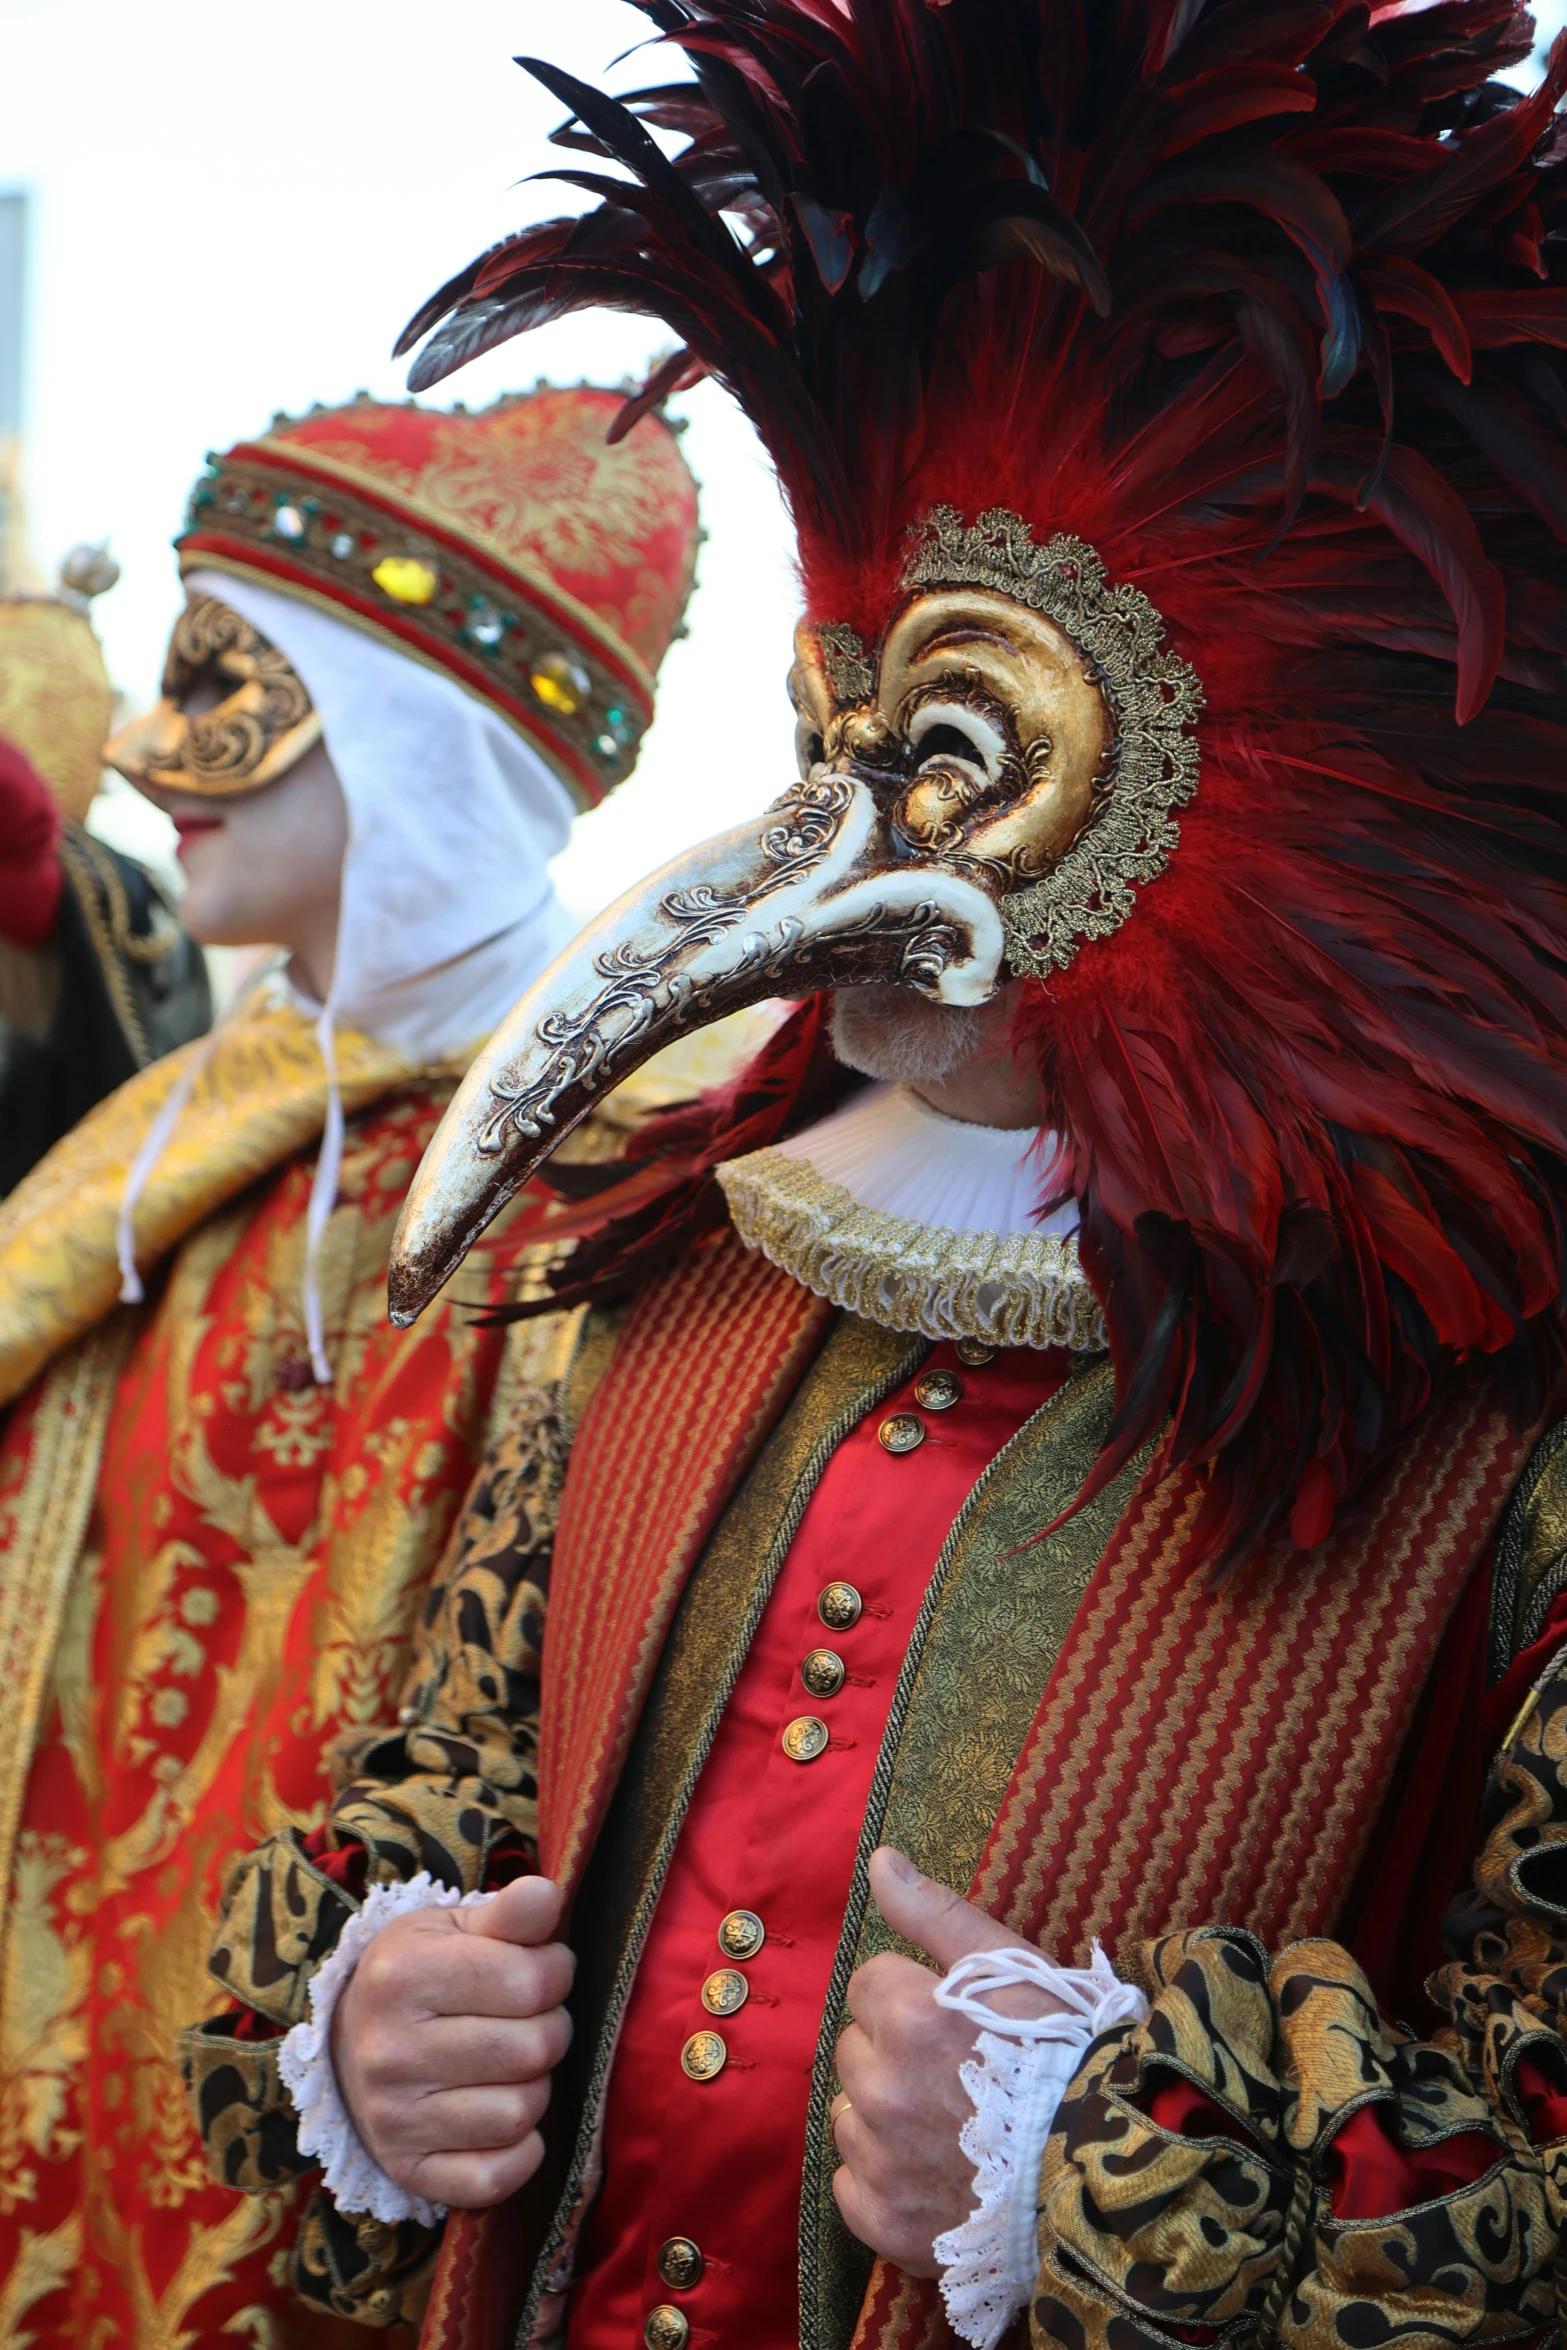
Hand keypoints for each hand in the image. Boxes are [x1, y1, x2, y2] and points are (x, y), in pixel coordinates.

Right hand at [331, 1875, 574, 2210]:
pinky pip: (495, 2179)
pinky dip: (519, 2154)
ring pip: (520, 2113)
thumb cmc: (421, 1973)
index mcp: (402, 1975)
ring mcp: (392, 2120)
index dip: (556, 1971)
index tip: (541, 1969)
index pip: (531, 1981)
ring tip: (512, 2064)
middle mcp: (388, 2051)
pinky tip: (506, 2120)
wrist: (350, 2040)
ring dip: (535, 2086)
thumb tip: (547, 1896)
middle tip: (530, 2018)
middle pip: (533, 2049)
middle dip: (551, 2028)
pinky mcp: (407, 2171)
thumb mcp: (454, 1927)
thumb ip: (510, 1912)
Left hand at [831, 1847, 1065, 2274]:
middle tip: (955, 2071)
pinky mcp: (888, 2224)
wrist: (1113, 2172)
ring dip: (884, 2116)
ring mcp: (883, 2163)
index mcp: (909, 2018)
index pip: (869, 1984)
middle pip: (855, 2049)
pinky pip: (851, 2189)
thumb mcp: (1012, 1966)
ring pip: (850, 2117)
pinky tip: (931, 2174)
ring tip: (949, 2124)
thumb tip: (879, 1860)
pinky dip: (882, 2182)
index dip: (912, 1997)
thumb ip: (935, 1912)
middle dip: (893, 2054)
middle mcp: (884, 2088)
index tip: (953, 2019)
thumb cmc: (1067, 2056)